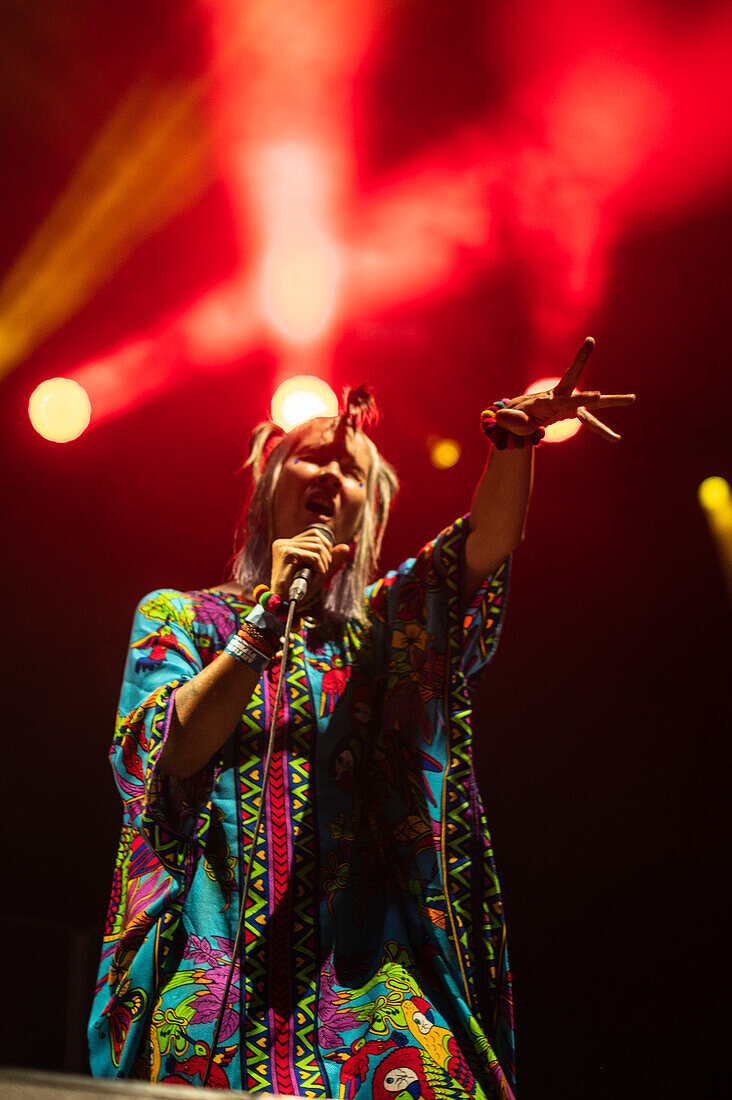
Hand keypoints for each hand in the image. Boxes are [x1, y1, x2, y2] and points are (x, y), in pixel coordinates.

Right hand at [270, 528, 350, 603]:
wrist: (282, 602)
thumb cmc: (297, 588)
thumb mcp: (316, 570)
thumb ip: (330, 558)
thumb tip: (346, 547)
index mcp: (287, 543)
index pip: (314, 534)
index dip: (326, 547)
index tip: (325, 564)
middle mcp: (284, 542)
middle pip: (318, 540)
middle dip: (327, 558)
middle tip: (322, 574)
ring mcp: (284, 547)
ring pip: (318, 548)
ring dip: (324, 565)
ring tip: (318, 578)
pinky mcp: (287, 553)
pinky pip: (314, 557)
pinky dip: (320, 569)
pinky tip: (315, 579)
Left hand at [497, 338, 635, 441]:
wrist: (518, 414)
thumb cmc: (513, 416)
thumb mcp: (508, 418)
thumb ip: (509, 418)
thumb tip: (508, 418)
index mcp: (547, 401)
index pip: (564, 398)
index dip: (578, 398)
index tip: (595, 395)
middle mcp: (560, 399)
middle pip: (581, 394)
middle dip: (595, 389)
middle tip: (610, 388)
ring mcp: (568, 405)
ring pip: (592, 406)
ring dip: (611, 402)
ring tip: (632, 398)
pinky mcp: (571, 413)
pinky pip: (590, 422)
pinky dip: (602, 430)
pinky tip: (615, 439)